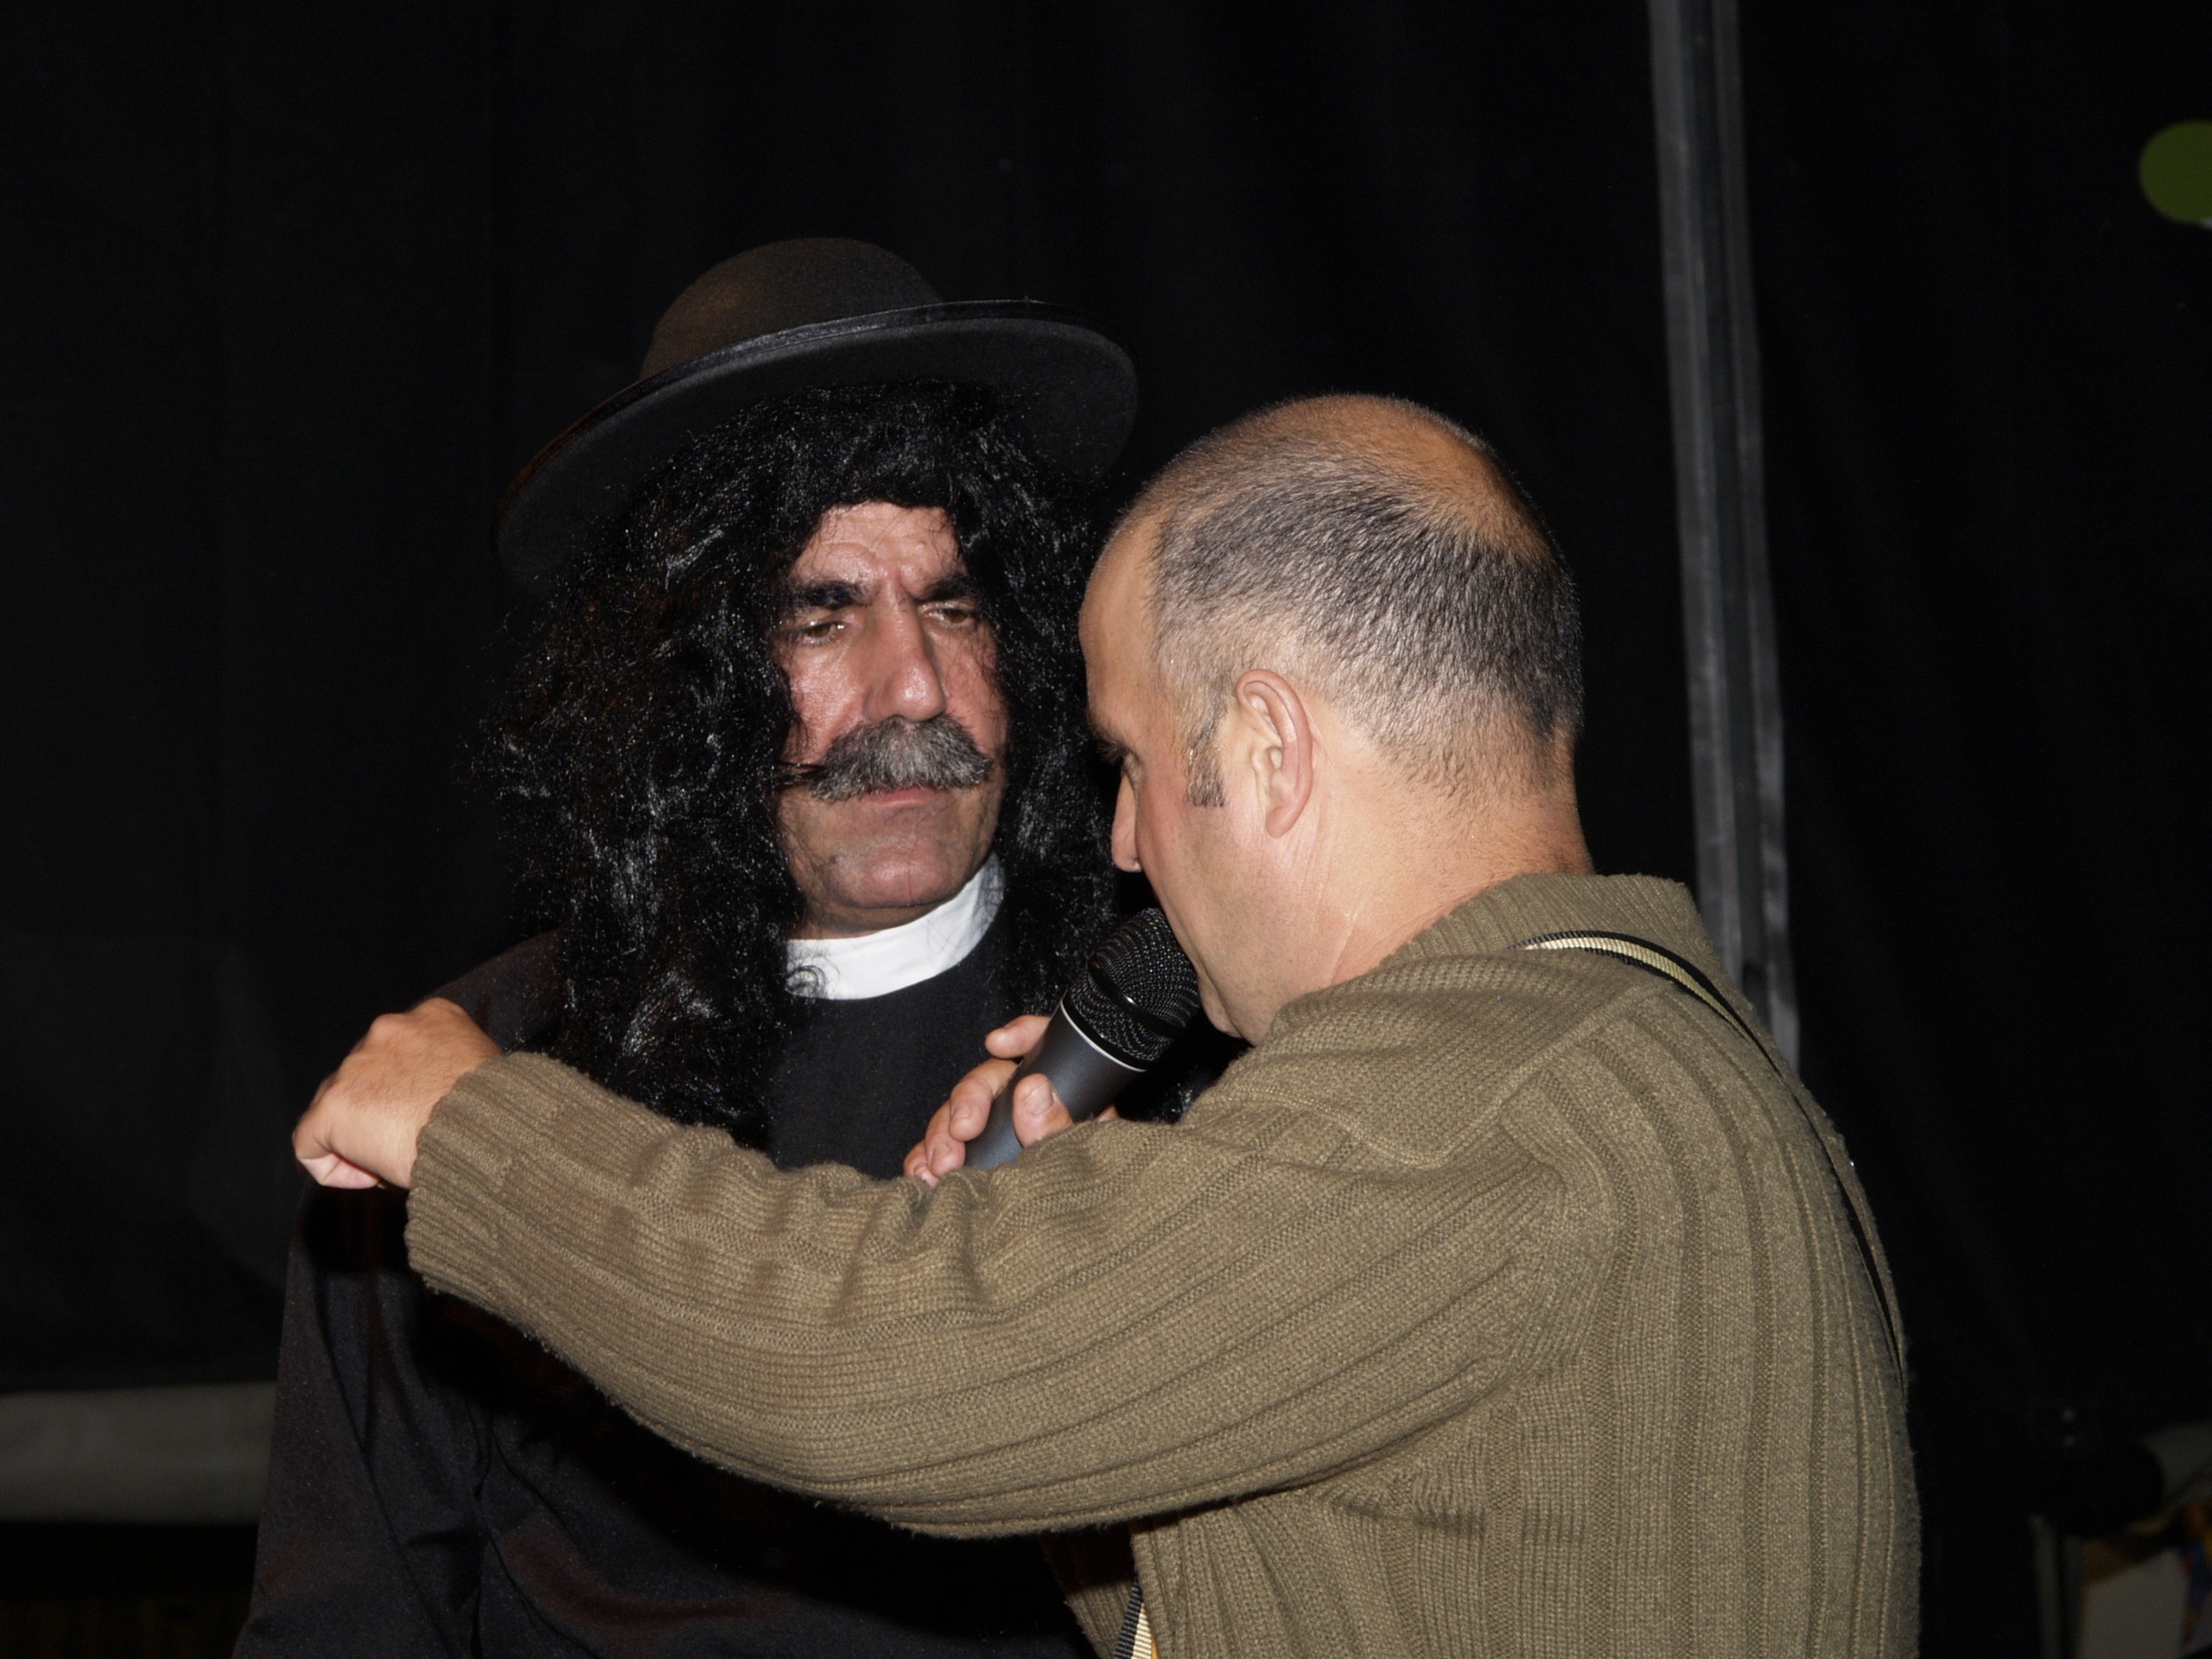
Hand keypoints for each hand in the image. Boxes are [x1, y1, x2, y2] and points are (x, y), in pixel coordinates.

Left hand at [294, 997, 499, 1189]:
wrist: (488, 1132)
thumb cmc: (501, 1110)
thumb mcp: (487, 1068)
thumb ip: (456, 1068)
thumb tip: (443, 1096)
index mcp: (433, 1015)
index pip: (403, 1048)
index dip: (409, 1086)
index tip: (427, 1114)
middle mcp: (389, 1030)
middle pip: (365, 1074)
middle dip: (380, 1108)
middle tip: (410, 1139)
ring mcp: (356, 1067)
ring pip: (336, 1104)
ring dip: (358, 1134)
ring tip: (393, 1160)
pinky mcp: (333, 1106)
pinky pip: (309, 1142)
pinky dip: (330, 1166)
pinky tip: (366, 1176)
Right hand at [903, 1014, 1115, 1185]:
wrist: (1073, 1252)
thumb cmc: (1090, 1197)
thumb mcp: (1082, 1160)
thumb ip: (1060, 1126)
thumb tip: (1034, 1091)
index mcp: (1061, 1097)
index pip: (1044, 1047)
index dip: (1022, 1034)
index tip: (998, 1044)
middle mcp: (1023, 1108)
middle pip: (987, 1081)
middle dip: (966, 1101)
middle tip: (962, 1132)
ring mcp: (993, 1135)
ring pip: (955, 1115)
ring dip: (941, 1135)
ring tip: (940, 1167)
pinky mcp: (968, 1162)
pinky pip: (937, 1151)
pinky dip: (923, 1160)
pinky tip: (922, 1175)